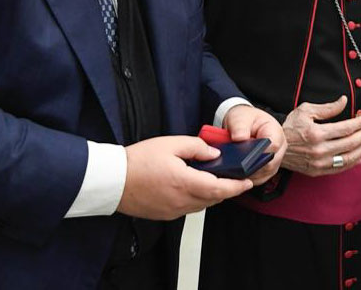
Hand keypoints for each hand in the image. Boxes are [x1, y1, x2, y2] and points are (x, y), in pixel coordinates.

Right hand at [117, 135, 252, 219]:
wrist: (112, 180)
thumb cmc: (137, 161)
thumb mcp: (170, 144)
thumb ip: (197, 147)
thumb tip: (214, 154)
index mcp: (184, 182)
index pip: (219, 189)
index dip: (236, 186)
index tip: (247, 182)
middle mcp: (181, 201)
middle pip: (213, 199)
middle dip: (226, 189)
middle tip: (234, 178)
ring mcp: (173, 211)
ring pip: (202, 205)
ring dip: (211, 195)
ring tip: (213, 179)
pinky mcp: (165, 215)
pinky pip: (188, 208)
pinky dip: (196, 199)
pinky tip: (192, 186)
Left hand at [223, 104, 286, 184]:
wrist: (244, 124)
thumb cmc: (244, 119)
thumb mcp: (239, 117)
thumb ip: (239, 126)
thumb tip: (239, 138)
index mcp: (275, 132)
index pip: (273, 146)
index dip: (259, 152)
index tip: (245, 155)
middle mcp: (279, 148)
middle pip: (269, 164)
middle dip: (252, 165)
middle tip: (234, 164)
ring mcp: (274, 161)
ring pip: (264, 174)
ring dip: (249, 173)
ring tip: (234, 168)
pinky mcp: (267, 170)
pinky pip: (259, 179)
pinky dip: (248, 178)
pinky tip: (237, 174)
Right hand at [281, 96, 360, 176]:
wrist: (275, 147)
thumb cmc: (289, 127)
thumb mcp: (306, 110)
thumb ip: (328, 108)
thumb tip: (344, 101)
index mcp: (317, 133)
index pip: (346, 128)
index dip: (360, 123)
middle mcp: (319, 149)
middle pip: (350, 142)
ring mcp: (319, 162)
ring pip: (348, 157)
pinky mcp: (318, 171)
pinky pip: (339, 168)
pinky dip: (351, 163)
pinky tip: (359, 157)